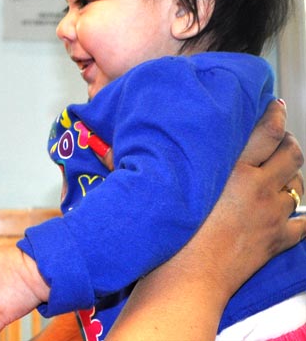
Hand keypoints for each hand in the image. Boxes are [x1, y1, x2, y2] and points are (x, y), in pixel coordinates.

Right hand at [107, 99, 305, 339]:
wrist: (187, 282)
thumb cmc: (169, 239)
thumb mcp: (153, 192)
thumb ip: (131, 165)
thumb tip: (103, 147)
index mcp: (230, 170)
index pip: (265, 130)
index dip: (274, 114)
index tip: (274, 105)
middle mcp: (256, 186)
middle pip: (289, 152)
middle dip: (289, 138)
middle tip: (282, 133)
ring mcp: (271, 214)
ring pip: (297, 184)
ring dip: (293, 173)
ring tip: (284, 169)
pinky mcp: (275, 240)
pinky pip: (302, 223)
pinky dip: (301, 216)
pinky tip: (292, 212)